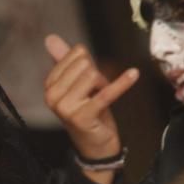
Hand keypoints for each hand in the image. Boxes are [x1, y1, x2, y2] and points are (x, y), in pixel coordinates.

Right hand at [43, 34, 138, 183]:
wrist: (94, 144)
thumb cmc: (86, 111)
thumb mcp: (75, 85)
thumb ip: (64, 61)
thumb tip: (50, 38)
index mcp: (49, 86)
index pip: (74, 55)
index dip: (88, 64)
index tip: (88, 80)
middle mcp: (53, 97)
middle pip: (84, 64)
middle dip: (96, 74)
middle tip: (95, 91)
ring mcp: (66, 108)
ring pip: (93, 75)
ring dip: (104, 84)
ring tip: (101, 98)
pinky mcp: (83, 116)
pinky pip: (105, 93)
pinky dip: (121, 83)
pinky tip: (133, 75)